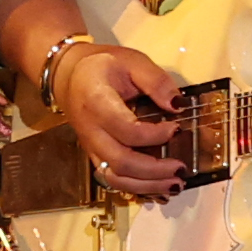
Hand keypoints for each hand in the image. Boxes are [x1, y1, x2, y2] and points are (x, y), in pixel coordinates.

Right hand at [52, 40, 189, 197]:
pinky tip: (159, 189)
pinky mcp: (96, 156)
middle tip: (181, 168)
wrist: (70, 76)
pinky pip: (113, 180)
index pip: (126, 128)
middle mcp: (91, 130)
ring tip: (174, 184)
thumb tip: (178, 104)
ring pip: (115, 178)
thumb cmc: (102, 66)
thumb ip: (156, 81)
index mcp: (97, 101)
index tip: (177, 128)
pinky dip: (137, 189)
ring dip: (147, 186)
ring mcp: (91, 147)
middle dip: (154, 171)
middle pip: (121, 162)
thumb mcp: (132, 61)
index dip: (154, 134)